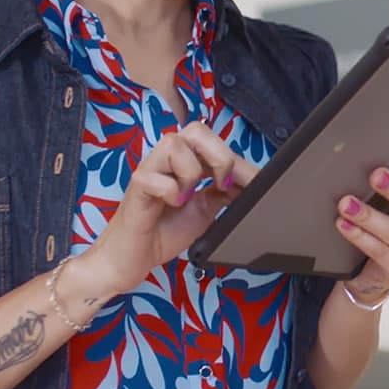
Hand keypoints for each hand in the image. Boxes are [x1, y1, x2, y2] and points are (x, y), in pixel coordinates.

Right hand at [83, 121, 257, 296]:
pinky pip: (154, 176)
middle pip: (195, 130)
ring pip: (173, 143)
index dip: (239, 162)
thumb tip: (251, 182)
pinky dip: (170, 191)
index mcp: (185, 161)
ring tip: (188, 195)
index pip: (216, 145)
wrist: (133, 258)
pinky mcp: (136, 187)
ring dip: (191, 172)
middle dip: (218, 156)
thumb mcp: (205, 209)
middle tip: (221, 185)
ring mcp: (149, 170)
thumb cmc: (164, 230)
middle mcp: (167, 160)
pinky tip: (172, 204)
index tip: (256, 183)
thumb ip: (223, 192)